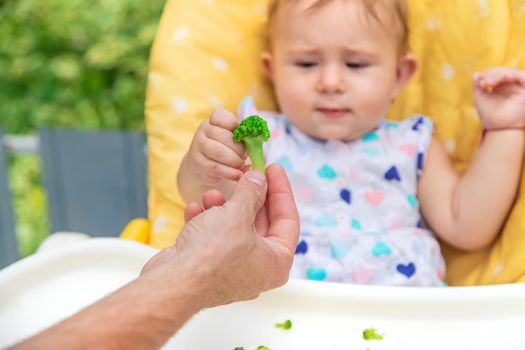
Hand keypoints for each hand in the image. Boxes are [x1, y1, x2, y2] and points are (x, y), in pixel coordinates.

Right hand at [142, 164, 299, 307]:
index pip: (288, 219)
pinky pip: (214, 241)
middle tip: (246, 175)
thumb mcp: (237, 213)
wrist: (174, 283)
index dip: (281, 190)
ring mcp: (233, 272)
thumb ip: (251, 192)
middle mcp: (258, 270)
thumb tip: (258, 179)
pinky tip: (194, 209)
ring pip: (234, 230)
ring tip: (211, 194)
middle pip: (260, 223)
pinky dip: (206, 223)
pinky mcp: (209, 271)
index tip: (273, 169)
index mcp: (276, 262)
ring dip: (223, 208)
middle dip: (248, 197)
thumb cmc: (212, 254)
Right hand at [184, 108, 247, 185]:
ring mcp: (197, 146)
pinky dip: (230, 172)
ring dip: (234, 161)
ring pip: (218, 152)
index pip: (221, 116)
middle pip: (223, 136)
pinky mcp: (197, 162)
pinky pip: (215, 167)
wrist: (206, 168)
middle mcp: (204, 130)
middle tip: (244, 156)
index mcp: (214, 120)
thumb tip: (258, 139)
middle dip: (239, 149)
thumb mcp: (236, 140)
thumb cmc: (227, 150)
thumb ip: (245, 137)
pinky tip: (238, 175)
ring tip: (241, 165)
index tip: (241, 136)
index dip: (233, 125)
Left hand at [473, 67, 524, 128]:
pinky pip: (523, 77)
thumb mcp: (480, 97)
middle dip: (492, 74)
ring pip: (511, 73)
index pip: (497, 73)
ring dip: (499, 75)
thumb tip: (475, 73)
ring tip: (488, 83)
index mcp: (502, 87)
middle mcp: (512, 86)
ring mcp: (519, 88)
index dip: (488, 74)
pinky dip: (514, 75)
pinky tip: (505, 77)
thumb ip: (477, 85)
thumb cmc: (488, 114)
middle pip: (504, 71)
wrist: (497, 128)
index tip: (479, 83)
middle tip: (482, 84)